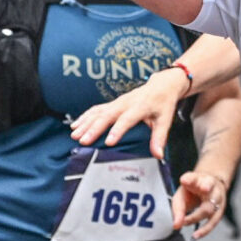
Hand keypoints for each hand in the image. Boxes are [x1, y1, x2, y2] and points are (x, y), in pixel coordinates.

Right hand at [71, 63, 192, 148]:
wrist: (161, 85)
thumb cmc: (163, 103)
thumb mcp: (165, 119)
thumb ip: (159, 137)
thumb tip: (158, 155)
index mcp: (140, 106)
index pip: (127, 119)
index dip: (117, 130)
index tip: (109, 142)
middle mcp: (125, 103)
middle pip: (107, 115)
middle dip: (93, 128)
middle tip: (83, 141)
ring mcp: (117, 102)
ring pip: (98, 112)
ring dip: (85, 123)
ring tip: (75, 135)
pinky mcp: (112, 103)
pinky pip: (96, 109)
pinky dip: (85, 117)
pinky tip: (75, 125)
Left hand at [174, 168, 228, 239]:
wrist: (211, 186)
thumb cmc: (194, 191)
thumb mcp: (182, 194)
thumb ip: (178, 208)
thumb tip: (176, 225)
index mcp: (198, 179)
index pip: (193, 177)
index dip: (189, 179)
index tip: (184, 180)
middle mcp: (210, 185)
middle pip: (206, 191)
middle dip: (195, 201)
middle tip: (184, 209)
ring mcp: (217, 197)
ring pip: (210, 207)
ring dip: (196, 216)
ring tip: (185, 223)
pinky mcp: (220, 209)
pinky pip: (214, 221)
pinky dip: (205, 230)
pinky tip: (196, 235)